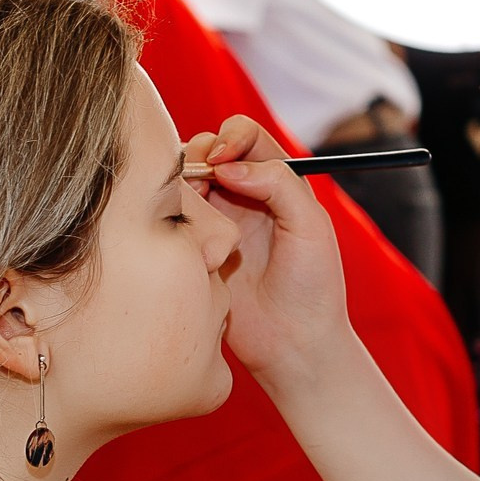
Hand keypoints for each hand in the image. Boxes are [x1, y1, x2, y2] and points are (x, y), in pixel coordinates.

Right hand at [187, 116, 357, 380]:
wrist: (292, 344)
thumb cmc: (312, 287)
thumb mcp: (311, 225)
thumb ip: (278, 182)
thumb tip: (228, 164)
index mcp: (277, 183)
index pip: (246, 136)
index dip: (230, 136)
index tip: (223, 158)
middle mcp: (243, 197)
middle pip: (206, 149)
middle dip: (198, 155)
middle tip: (203, 186)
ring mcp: (214, 222)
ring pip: (183, 180)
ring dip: (180, 183)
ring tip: (191, 209)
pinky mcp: (192, 248)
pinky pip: (169, 216)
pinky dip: (167, 212)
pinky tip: (182, 234)